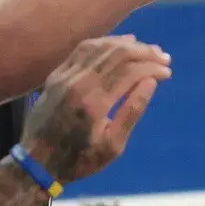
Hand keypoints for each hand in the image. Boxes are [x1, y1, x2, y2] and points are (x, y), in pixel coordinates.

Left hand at [22, 36, 171, 182]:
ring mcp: (64, 76)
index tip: (167, 72)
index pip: (130, 72)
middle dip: (144, 52)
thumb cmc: (80, 160)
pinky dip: (104, 43)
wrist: (37, 162)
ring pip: (100, 47)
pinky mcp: (56, 74)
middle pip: (117, 54)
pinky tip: (119, 44)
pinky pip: (82, 50)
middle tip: (163, 57)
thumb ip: (132, 112)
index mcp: (95, 103)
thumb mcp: (113, 146)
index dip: (152, 68)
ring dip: (126, 44)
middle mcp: (78, 83)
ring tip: (146, 49)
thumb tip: (151, 82)